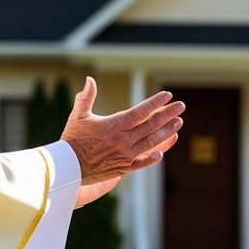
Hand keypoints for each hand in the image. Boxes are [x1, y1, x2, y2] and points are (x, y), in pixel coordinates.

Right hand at [61, 76, 184, 207]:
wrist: (67, 168)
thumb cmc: (72, 139)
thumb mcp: (78, 116)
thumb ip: (86, 97)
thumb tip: (89, 79)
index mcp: (114, 125)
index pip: (141, 111)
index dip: (156, 103)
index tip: (168, 95)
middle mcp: (123, 140)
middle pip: (151, 125)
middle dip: (168, 114)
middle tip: (181, 106)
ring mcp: (125, 156)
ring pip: (151, 142)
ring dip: (166, 132)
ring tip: (178, 123)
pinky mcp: (123, 168)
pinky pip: (142, 163)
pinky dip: (152, 158)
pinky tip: (161, 153)